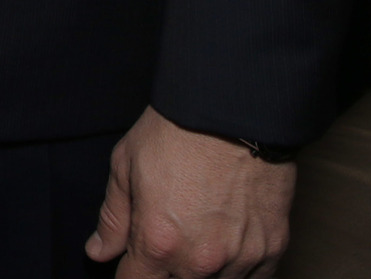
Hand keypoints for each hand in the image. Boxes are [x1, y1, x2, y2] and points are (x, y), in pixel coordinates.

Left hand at [86, 107, 292, 278]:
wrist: (232, 108)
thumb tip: (99, 252)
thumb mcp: (126, 165)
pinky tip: (227, 246)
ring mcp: (239, 259)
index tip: (132, 263)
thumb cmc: (175, 130)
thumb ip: (113, 217)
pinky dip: (238, 270)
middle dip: (165, 271)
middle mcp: (199, 261)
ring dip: (203, 271)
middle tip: (168, 240)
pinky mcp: (272, 249)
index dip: (129, 274)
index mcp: (157, 242)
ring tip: (199, 235)